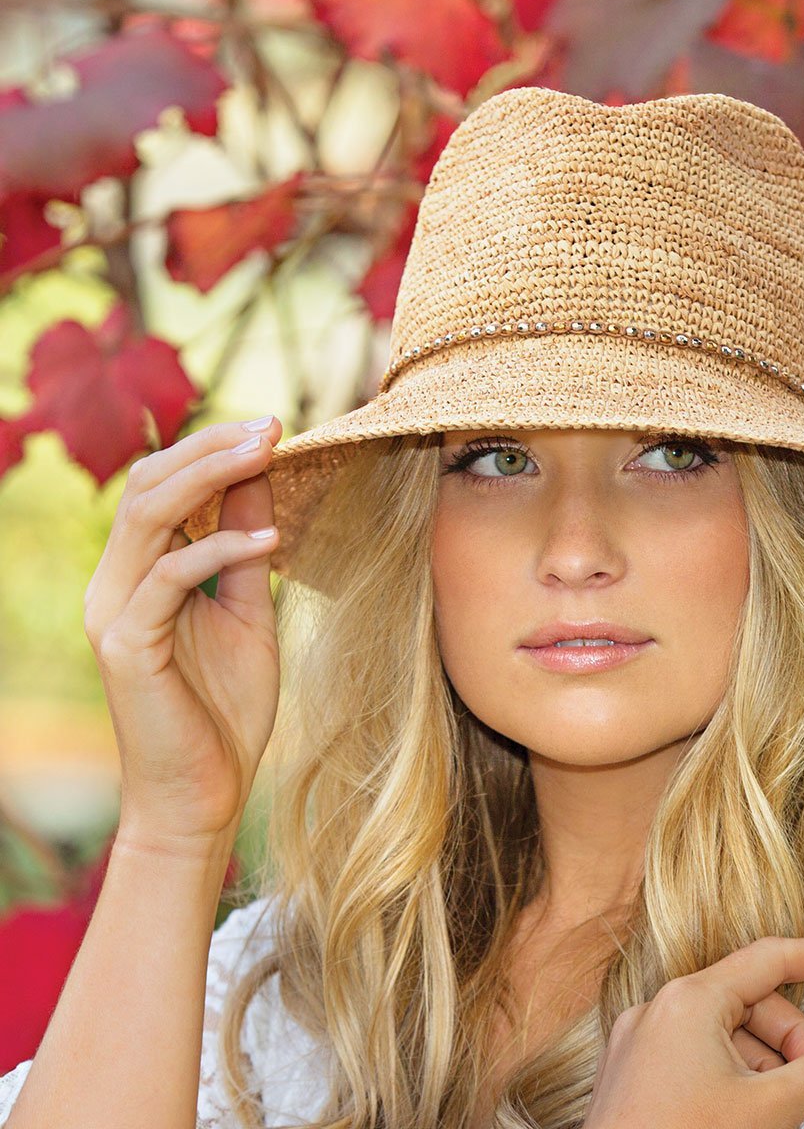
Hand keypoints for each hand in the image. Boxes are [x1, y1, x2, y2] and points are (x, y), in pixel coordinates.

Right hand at [83, 416, 283, 854]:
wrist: (203, 794)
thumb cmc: (225, 707)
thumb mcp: (248, 611)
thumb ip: (246, 549)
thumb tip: (263, 481)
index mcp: (139, 572)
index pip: (161, 485)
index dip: (211, 449)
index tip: (273, 427)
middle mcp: (115, 583)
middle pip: (148, 485)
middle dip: (211, 447)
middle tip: (272, 425)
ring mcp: (114, 612)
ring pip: (147, 516)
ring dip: (209, 477)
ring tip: (268, 453)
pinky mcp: (127, 646)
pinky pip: (168, 578)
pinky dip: (218, 549)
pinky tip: (270, 538)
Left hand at [582, 935, 803, 1128]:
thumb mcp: (773, 1106)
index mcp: (690, 998)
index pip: (773, 957)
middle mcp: (659, 1006)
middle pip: (751, 1003)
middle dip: (791, 1042)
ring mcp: (641, 1038)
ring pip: (724, 1033)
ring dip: (762, 1067)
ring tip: (772, 1114)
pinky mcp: (633, 1070)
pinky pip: (695, 1054)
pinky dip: (730, 1077)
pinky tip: (742, 1116)